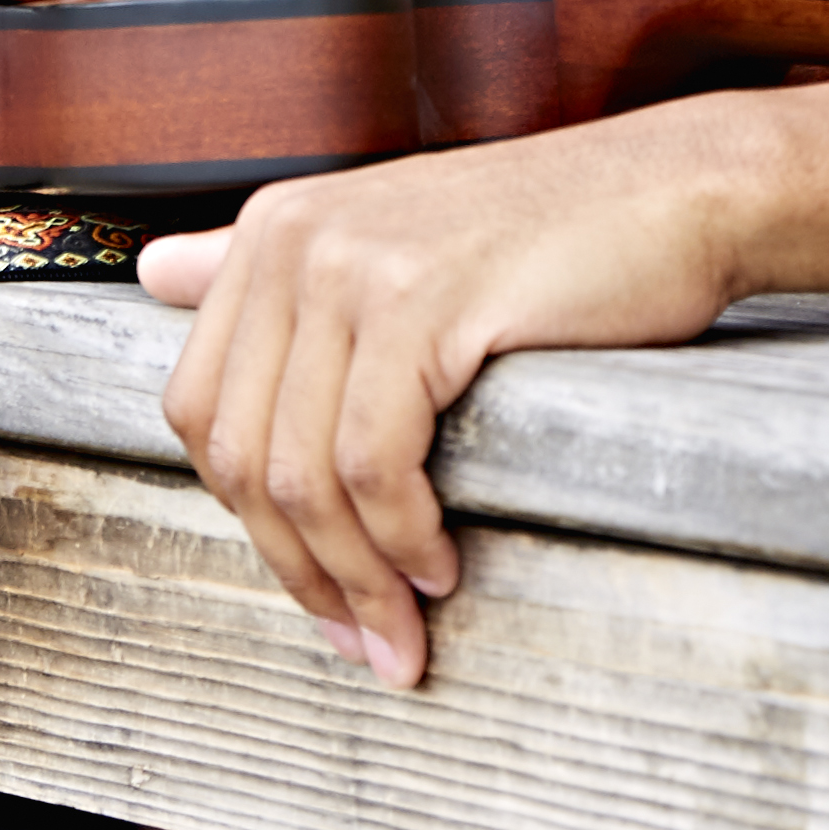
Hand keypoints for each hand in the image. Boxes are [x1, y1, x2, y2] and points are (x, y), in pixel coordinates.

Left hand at [142, 102, 770, 686]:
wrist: (675, 191)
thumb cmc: (548, 237)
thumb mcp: (391, 238)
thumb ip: (268, 267)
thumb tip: (153, 271)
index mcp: (271, 231)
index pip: (201, 413)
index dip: (250, 522)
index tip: (316, 591)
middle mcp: (293, 239)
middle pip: (243, 454)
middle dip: (298, 570)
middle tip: (363, 638)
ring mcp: (352, 263)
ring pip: (304, 473)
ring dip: (355, 576)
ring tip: (406, 623)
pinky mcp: (420, 298)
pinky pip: (374, 461)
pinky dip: (401, 537)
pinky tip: (442, 565)